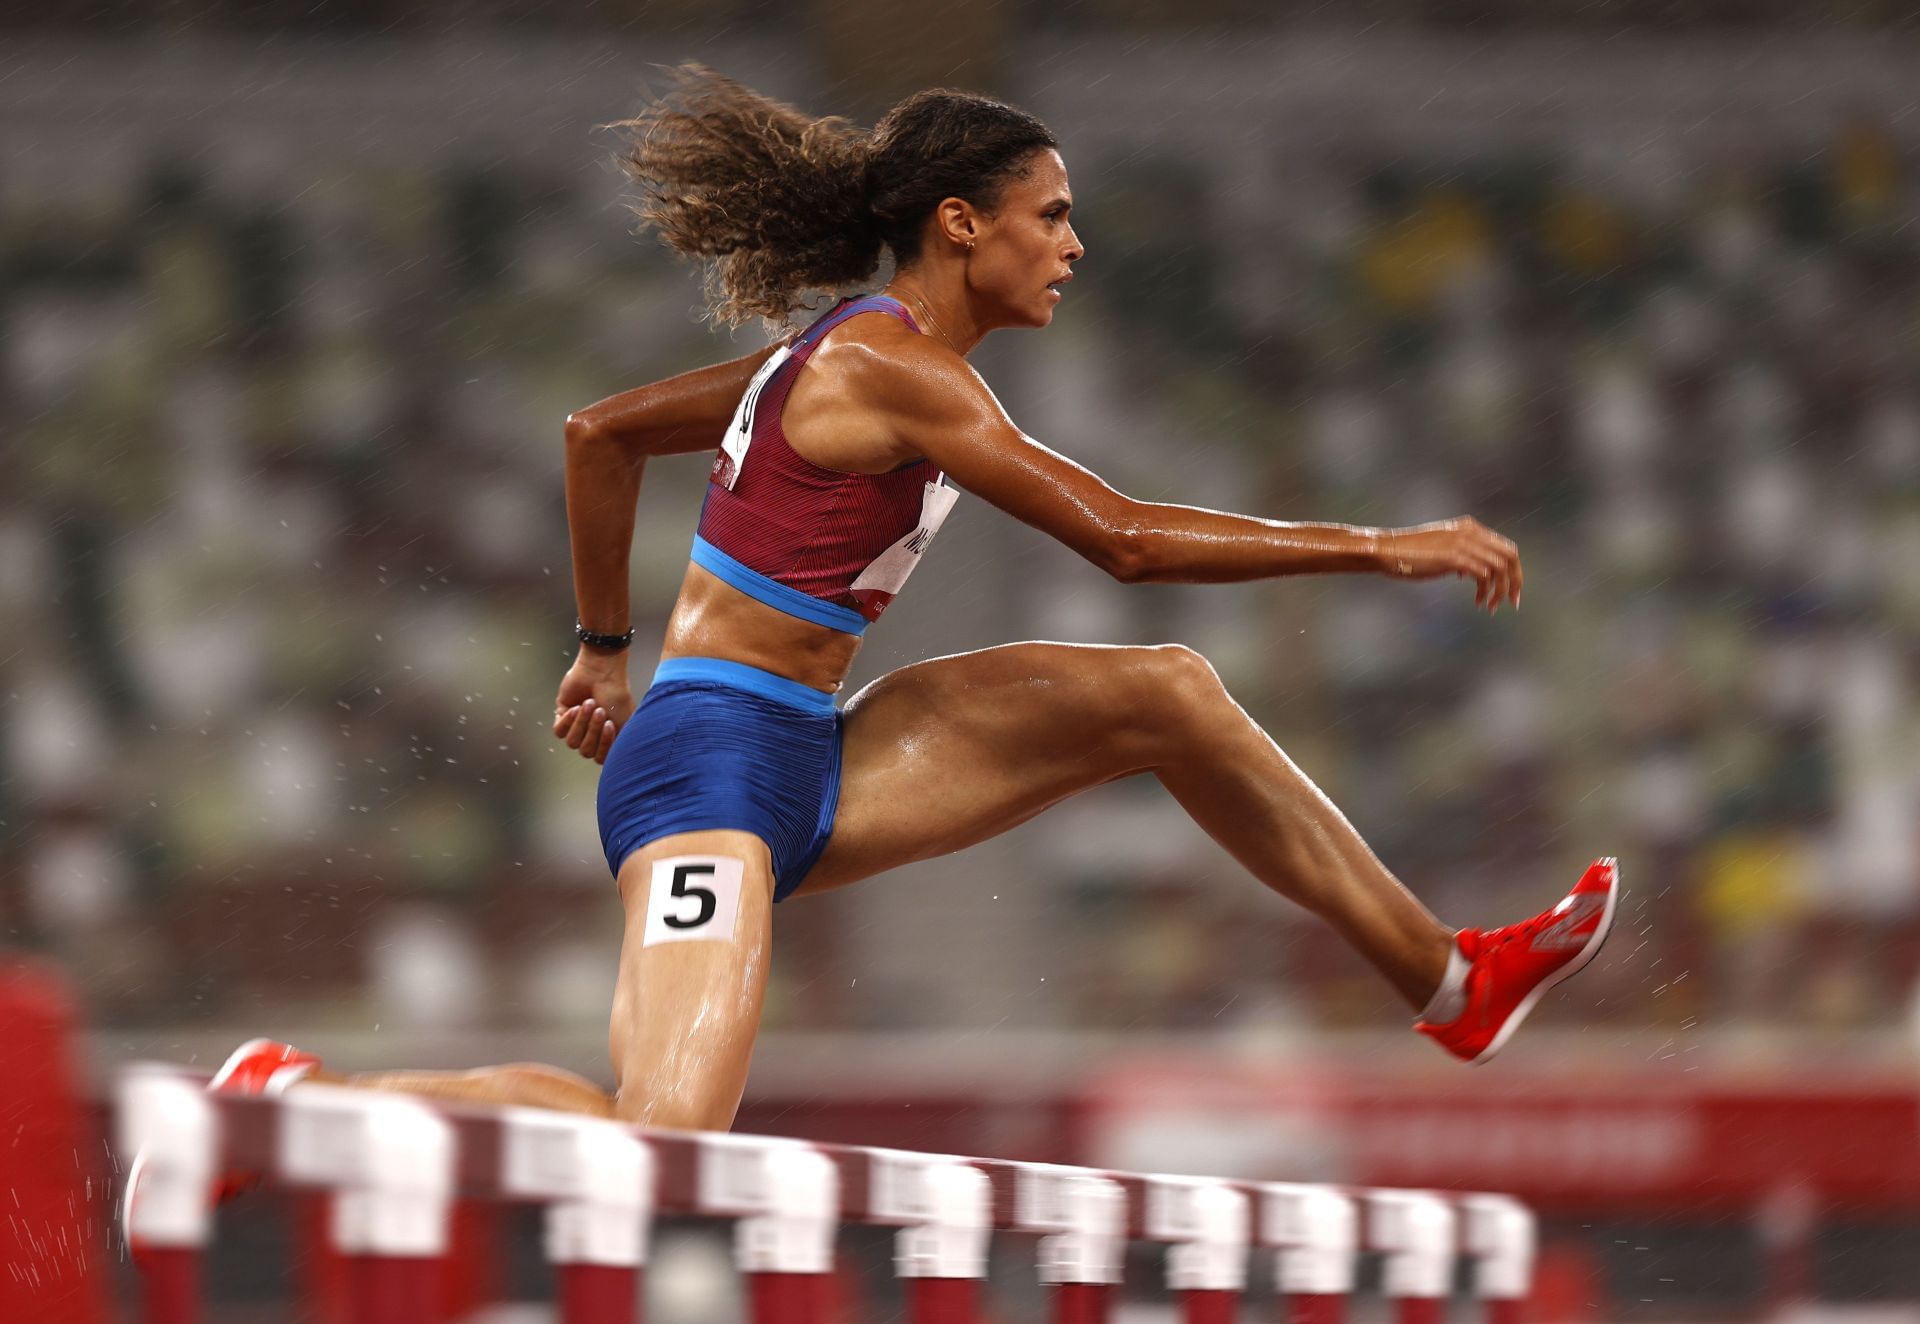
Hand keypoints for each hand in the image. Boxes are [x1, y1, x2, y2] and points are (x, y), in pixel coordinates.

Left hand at [552, 648, 635, 764]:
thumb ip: (620, 743)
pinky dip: (568, 720)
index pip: (600, 758)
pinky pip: (559, 731)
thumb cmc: (616, 693)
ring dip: (581, 722)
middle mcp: (591, 735)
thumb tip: (617, 761)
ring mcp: (576, 726)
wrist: (602, 671)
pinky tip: (576, 706)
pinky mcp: (562, 716)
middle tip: (601, 711)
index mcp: (607, 739)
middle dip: (592, 730)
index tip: (611, 725)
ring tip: (589, 704)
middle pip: (585, 751)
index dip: (604, 745)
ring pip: (572, 742)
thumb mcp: (625, 721)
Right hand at [1376, 518, 1522, 613]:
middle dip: (1515, 581)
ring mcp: (1463, 544)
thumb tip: (1469, 573)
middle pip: (1510, 556)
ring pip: (1499, 569)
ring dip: (1499, 591)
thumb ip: (1459, 554)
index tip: (1510, 591)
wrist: (1388, 550)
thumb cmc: (1410, 553)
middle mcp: (1471, 532)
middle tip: (1512, 602)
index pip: (1506, 547)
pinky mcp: (1454, 558)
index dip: (1514, 570)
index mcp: (1470, 528)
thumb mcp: (1441, 548)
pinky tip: (1477, 602)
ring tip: (1490, 606)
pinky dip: (1485, 591)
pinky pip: (1483, 576)